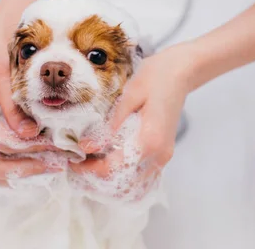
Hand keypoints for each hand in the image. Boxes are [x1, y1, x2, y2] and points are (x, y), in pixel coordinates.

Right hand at [0, 23, 61, 186]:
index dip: (32, 148)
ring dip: (27, 173)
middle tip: (60, 164)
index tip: (58, 147)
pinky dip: (19, 172)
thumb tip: (28, 134)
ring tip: (55, 167)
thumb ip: (14, 108)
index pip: (3, 142)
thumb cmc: (0, 61)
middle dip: (32, 166)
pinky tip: (42, 166)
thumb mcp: (5, 78)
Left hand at [70, 43, 197, 197]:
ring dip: (111, 179)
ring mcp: (164, 156)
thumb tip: (87, 147)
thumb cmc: (155, 78)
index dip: (90, 169)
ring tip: (92, 165)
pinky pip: (143, 174)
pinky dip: (125, 174)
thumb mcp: (129, 97)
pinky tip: (110, 163)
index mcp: (149, 140)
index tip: (74, 162)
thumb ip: (110, 125)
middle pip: (123, 182)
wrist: (181, 72)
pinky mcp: (164, 152)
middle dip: (98, 178)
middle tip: (78, 165)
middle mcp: (159, 154)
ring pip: (134, 183)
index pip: (114, 168)